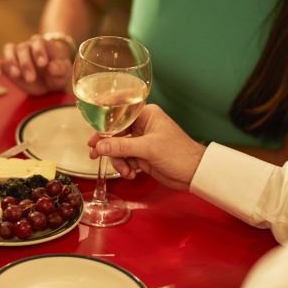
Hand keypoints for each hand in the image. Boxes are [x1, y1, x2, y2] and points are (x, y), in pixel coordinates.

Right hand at [0, 34, 71, 94]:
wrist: (49, 81)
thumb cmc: (57, 73)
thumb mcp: (64, 72)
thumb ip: (60, 69)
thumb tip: (52, 67)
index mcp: (42, 44)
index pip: (37, 41)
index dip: (39, 51)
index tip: (43, 64)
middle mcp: (27, 47)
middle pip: (22, 48)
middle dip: (26, 63)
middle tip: (31, 79)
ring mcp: (16, 56)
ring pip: (9, 51)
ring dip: (11, 63)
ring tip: (16, 75)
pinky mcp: (7, 67)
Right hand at [87, 104, 205, 189]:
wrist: (194, 173)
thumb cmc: (179, 153)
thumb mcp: (148, 148)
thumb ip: (122, 147)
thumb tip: (99, 146)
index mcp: (145, 114)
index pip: (119, 113)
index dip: (104, 122)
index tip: (92, 130)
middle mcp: (141, 125)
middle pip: (114, 132)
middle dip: (107, 146)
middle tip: (95, 153)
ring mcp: (140, 140)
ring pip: (117, 148)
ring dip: (118, 161)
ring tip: (125, 171)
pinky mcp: (141, 154)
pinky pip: (124, 158)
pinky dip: (124, 167)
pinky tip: (130, 174)